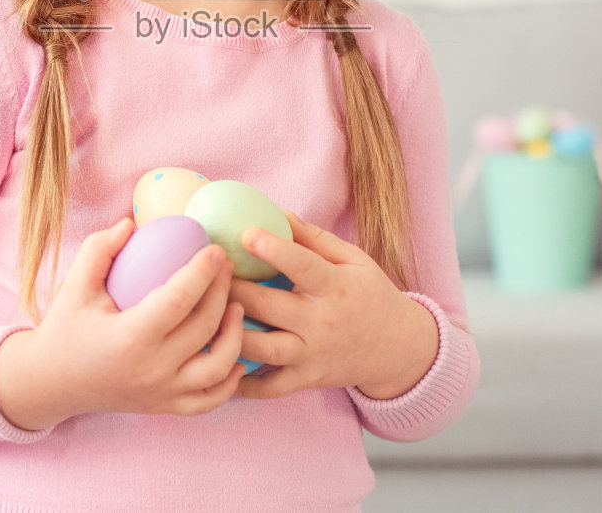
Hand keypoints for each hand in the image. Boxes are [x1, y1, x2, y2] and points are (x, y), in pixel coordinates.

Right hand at [13, 216, 246, 423]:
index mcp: (129, 338)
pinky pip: (210, 399)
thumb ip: (100, 248)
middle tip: (226, 267)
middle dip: (222, 291)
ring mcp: (161, 393)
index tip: (216, 250)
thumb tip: (132, 222)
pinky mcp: (165, 406)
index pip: (178, 300)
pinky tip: (236, 356)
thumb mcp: (75, 285)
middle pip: (204, 327)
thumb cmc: (65, 329)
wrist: (51, 384)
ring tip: (236, 306)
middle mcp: (151, 369)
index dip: (202, 272)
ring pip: (217, 367)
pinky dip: (230, 381)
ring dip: (234, 335)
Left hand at [226, 211, 437, 400]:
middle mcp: (322, 324)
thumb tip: (281, 213)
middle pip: (269, 308)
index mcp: (336, 287)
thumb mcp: (355, 261)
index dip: (273, 250)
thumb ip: (317, 239)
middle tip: (206, 272)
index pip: (303, 266)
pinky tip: (217, 364)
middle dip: (234, 290)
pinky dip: (242, 384)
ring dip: (229, 333)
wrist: (398, 349)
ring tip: (202, 316)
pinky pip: (270, 387)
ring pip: (262, 350)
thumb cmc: (371, 296)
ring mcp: (312, 355)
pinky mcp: (307, 380)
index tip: (245, 234)